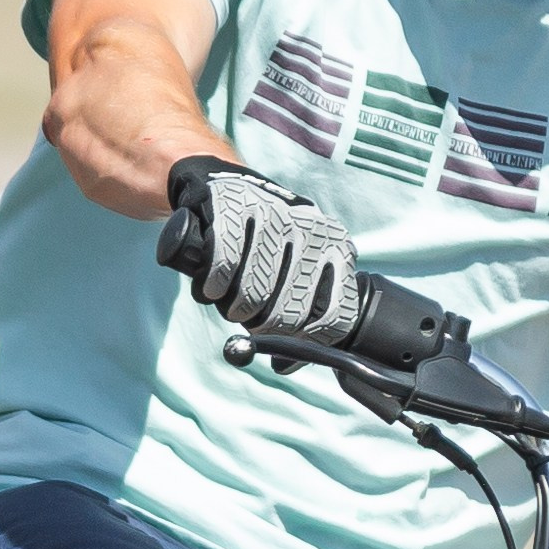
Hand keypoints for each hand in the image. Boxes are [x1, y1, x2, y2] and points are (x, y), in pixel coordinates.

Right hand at [159, 160, 362, 342]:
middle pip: (289, 314)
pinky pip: (224, 266)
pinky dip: (214, 286)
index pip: (334, 316)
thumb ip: (302, 314)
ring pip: (253, 294)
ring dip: (233, 308)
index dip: (304, 342)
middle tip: (248, 319)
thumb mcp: (295, 270)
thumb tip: (286, 363)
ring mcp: (274, 215)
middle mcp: (312, 230)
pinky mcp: (235, 206)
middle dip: (262, 327)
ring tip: (228, 300)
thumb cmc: (262, 242)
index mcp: (336, 247)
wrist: (226, 185)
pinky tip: (212, 286)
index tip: (282, 345)